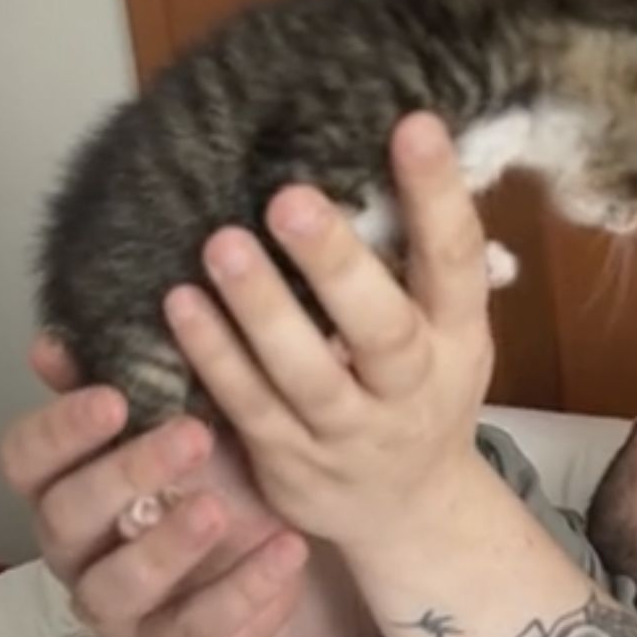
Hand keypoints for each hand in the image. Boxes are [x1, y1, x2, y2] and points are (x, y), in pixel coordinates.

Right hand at [0, 336, 311, 636]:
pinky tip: (285, 549)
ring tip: (221, 509)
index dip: (60, 428)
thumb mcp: (187, 414)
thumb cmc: (216, 472)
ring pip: (115, 584)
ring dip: (167, 545)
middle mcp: (73, 546)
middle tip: (191, 436)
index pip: (25, 456)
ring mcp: (114, 606)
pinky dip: (243, 591)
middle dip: (124, 474)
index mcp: (63, 479)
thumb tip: (65, 338)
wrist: (277, 552)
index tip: (112, 398)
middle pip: (64, 516)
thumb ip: (137, 375)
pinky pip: (195, 630)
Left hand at [161, 111, 494, 555]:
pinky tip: (180, 305)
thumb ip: (420, 257)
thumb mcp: (448, 331)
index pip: (456, 260)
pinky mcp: (292, 463)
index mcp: (457, 338)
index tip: (414, 124)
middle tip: (288, 198)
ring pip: (306, 375)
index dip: (439, 196)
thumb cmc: (420, 390)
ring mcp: (350, 433)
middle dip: (337, 264)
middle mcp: (411, 388)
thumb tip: (403, 137)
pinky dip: (214, 358)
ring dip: (261, 310)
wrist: (410, 513)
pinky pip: (248, 408)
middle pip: (382, 329)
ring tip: (221, 246)